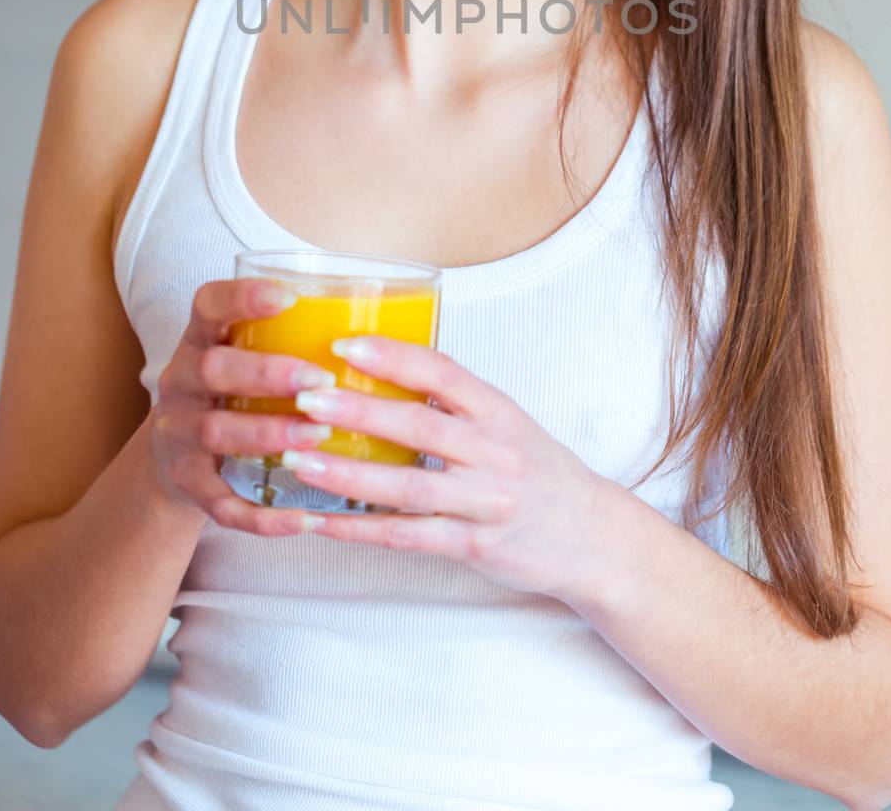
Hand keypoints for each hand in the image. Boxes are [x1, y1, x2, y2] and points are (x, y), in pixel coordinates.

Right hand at [150, 278, 343, 531]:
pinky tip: (303, 520)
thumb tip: (391, 329)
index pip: (208, 304)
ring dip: (268, 434)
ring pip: (216, 432)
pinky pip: (220, 503)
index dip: (242, 297)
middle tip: (318, 378)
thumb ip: (289, 341)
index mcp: (200, 340)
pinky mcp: (186, 484)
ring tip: (317, 436)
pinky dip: (261, 516)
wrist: (173, 462)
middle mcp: (181, 382)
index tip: (290, 297)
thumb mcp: (242, 356)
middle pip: (212, 369)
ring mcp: (178, 435)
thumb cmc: (234, 395)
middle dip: (266, 373)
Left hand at [212, 332, 616, 604]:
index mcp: (499, 411)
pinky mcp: (474, 546)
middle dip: (356, 412)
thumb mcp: (510, 423)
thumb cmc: (540, 472)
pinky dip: (359, 530)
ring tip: (296, 460)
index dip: (393, 357)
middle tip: (304, 398)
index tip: (345, 344)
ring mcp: (485, 502)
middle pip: (417, 427)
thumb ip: (457, 402)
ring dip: (345, 475)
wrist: (593, 538)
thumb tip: (388, 366)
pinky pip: (406, 537)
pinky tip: (320, 523)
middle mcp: (494, 452)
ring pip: (405, 488)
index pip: (443, 373)